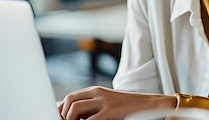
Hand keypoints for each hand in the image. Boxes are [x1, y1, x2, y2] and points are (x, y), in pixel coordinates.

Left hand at [59, 86, 174, 119]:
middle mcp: (98, 93)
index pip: (71, 96)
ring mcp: (104, 101)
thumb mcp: (108, 103)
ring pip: (75, 108)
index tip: (59, 118)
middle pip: (70, 100)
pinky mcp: (110, 111)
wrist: (148, 105)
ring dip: (70, 119)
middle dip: (63, 114)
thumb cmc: (127, 108)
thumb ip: (92, 107)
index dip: (61, 109)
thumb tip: (75, 116)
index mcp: (96, 90)